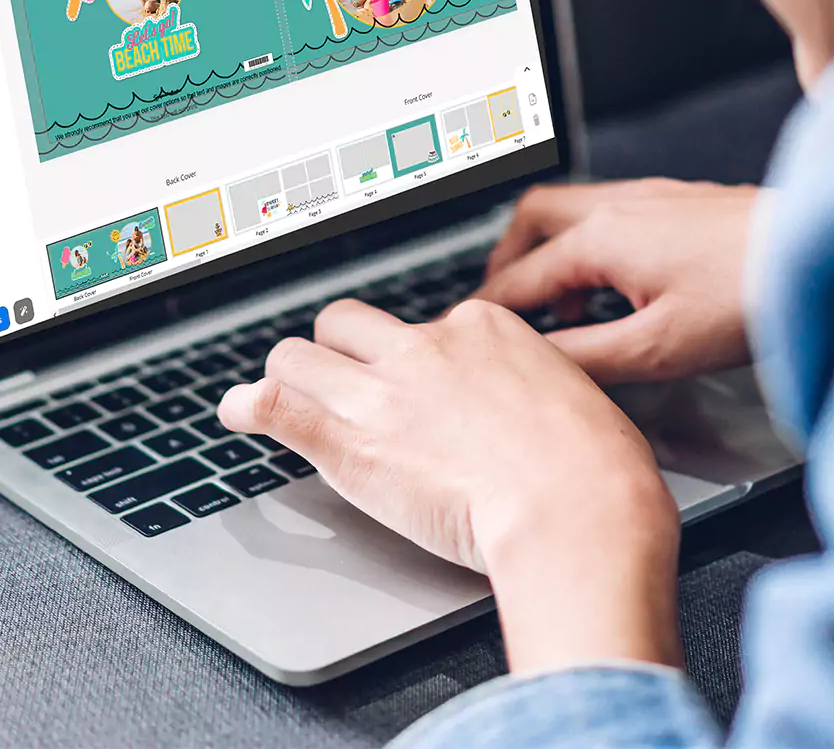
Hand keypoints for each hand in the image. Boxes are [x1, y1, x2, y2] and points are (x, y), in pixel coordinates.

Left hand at [218, 297, 681, 671]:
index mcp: (481, 327)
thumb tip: (525, 392)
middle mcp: (424, 347)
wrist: (578, 510)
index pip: (420, 325)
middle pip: (348, 323)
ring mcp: (383, 391)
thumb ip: (529, 382)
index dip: (410, 359)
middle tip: (339, 382)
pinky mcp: (352, 442)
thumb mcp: (573, 394)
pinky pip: (278, 406)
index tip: (411, 385)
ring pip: (300, 355)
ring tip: (283, 395)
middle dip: (338, 350)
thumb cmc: (595, 466)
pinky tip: (238, 410)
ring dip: (290, 376)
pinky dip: (250, 407)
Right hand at [479, 179, 760, 384]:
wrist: (821, 249)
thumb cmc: (752, 296)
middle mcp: (620, 204)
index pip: (521, 277)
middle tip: (502, 299)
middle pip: (533, 217)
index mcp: (602, 238)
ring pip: (573, 207)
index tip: (468, 330)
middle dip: (507, 258)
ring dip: (551, 249)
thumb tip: (538, 364)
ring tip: (560, 297)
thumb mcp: (659, 348)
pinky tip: (619, 277)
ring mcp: (653, 196)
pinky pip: (611, 208)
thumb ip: (588, 356)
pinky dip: (591, 241)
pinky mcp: (682, 199)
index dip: (488, 309)